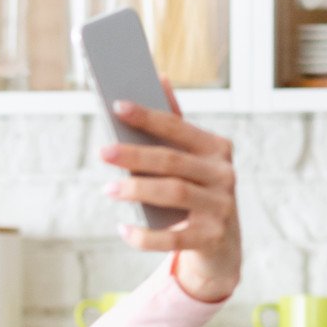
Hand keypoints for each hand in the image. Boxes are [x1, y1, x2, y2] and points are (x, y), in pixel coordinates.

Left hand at [102, 76, 241, 302]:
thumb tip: (159, 78)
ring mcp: (220, 208)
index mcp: (216, 149)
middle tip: (102, 152)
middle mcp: (223, 175)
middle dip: (135, 155)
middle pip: (172, 161)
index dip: (147, 116)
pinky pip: (173, 237)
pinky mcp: (211, 238)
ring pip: (174, 194)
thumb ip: (176, 125)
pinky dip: (145, 235)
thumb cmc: (197, 193)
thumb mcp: (191, 160)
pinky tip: (123, 229)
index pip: (177, 127)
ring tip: (109, 189)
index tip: (117, 106)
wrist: (221, 247)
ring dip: (137, 190)